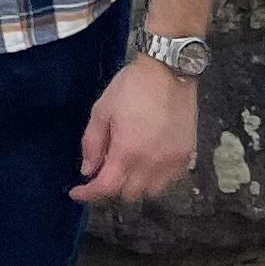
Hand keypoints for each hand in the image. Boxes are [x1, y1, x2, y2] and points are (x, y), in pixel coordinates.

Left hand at [73, 55, 197, 204]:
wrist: (169, 71)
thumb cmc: (131, 87)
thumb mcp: (102, 110)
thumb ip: (92, 143)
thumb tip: (88, 170)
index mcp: (128, 151)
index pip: (106, 187)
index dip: (89, 194)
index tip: (77, 192)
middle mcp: (152, 163)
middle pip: (129, 194)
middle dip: (112, 186)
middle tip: (103, 169)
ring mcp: (173, 161)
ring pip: (151, 192)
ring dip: (135, 185)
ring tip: (127, 166)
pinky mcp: (187, 155)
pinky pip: (171, 181)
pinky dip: (156, 179)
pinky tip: (148, 163)